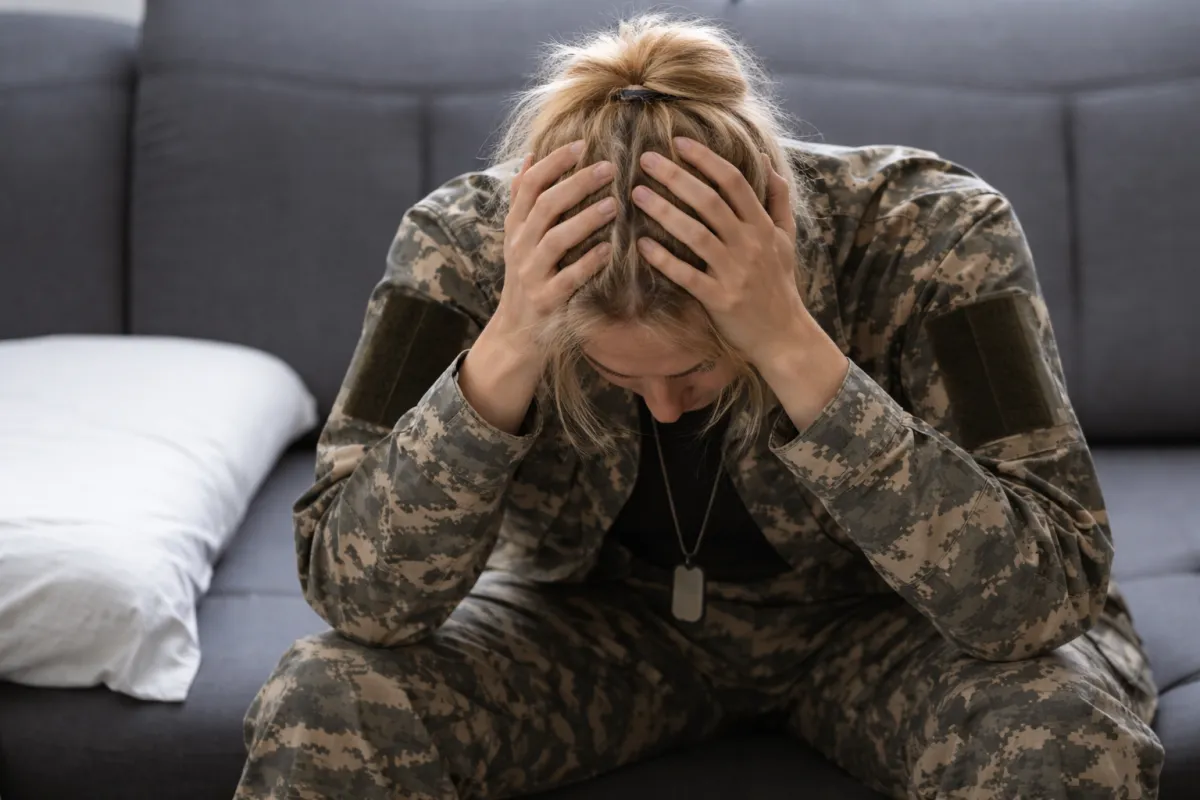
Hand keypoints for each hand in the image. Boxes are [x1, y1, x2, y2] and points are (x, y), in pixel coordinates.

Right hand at [492, 139, 616, 354]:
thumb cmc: (526, 275)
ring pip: (555, 240)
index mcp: (516, 226)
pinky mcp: (545, 300)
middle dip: (577, 184)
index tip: (582, 144)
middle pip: (545, 206)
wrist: (515, 330)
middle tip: (609, 168)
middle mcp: (520, 246)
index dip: (554, 163)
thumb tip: (530, 156)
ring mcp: (531, 274)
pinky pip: (567, 279)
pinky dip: (588, 263)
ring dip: (585, 220)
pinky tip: (609, 249)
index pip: (531, 185)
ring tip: (614, 205)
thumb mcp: (518, 236)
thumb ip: (523, 198)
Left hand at [630, 137, 810, 366]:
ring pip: (695, 234)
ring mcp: (734, 272)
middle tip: (646, 159)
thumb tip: (766, 162)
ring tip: (636, 194)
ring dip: (663, 212)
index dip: (706, 159)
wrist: (783, 334)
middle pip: (709, 201)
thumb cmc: (779, 283)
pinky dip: (664, 260)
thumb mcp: (786, 239)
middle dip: (676, 177)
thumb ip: (777, 200)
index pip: (734, 182)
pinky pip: (687, 275)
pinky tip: (641, 246)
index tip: (679, 142)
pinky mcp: (719, 298)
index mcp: (762, 226)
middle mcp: (749, 244)